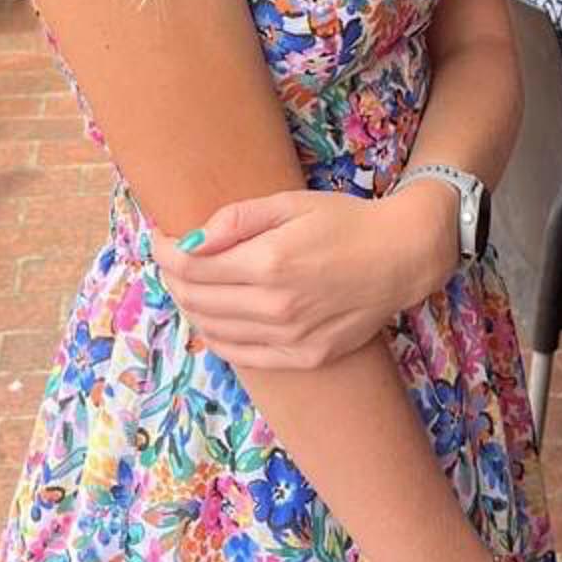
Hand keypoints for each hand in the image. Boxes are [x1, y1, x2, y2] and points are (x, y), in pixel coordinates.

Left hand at [150, 184, 451, 369]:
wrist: (402, 257)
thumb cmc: (346, 221)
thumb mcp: (290, 204)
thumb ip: (236, 220)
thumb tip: (189, 240)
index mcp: (268, 262)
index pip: (189, 265)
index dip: (164, 251)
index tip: (160, 238)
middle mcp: (275, 306)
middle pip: (195, 299)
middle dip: (173, 278)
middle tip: (172, 260)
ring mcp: (290, 337)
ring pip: (213, 330)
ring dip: (191, 307)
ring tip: (191, 285)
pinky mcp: (304, 357)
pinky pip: (242, 356)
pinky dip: (218, 338)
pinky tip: (216, 318)